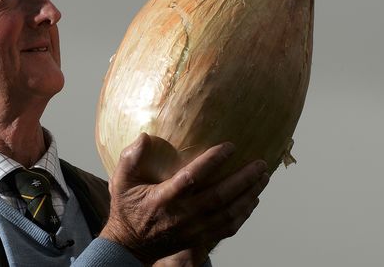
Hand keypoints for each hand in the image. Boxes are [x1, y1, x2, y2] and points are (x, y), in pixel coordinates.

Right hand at [99, 133, 269, 263]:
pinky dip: (244, 214)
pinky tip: (253, 200)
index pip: (192, 177)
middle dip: (243, 179)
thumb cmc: (127, 209)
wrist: (130, 246)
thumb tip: (145, 136)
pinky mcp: (200, 239)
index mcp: (164, 198)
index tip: (230, 146)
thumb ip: (130, 158)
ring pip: (229, 213)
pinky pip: (229, 228)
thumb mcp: (120, 182)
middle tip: (260, 163)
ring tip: (263, 177)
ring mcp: (194, 229)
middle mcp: (182, 215)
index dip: (213, 161)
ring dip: (249, 195)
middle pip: (220, 197)